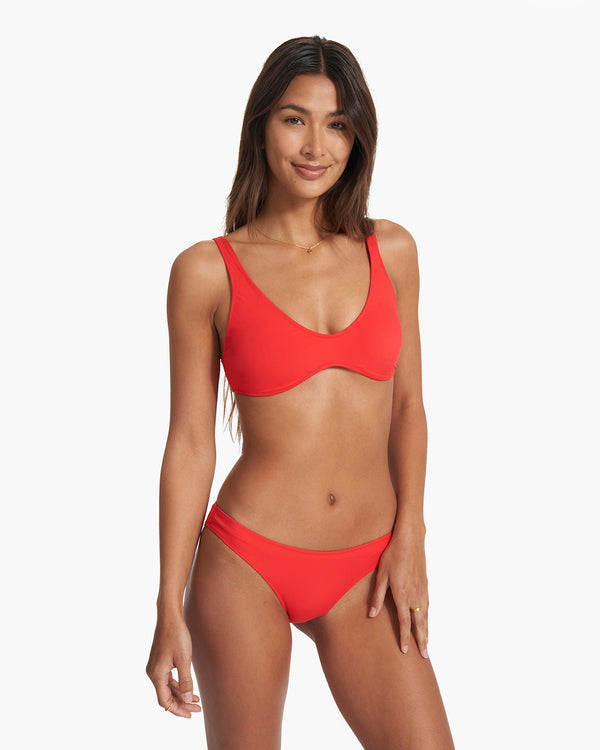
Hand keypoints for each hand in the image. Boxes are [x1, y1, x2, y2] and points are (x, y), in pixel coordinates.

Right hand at [146, 615, 201, 717]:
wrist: (170, 616)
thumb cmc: (177, 635)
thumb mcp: (184, 659)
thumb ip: (186, 681)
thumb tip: (188, 700)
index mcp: (156, 674)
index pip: (165, 701)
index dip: (177, 710)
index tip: (190, 715)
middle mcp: (153, 672)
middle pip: (166, 696)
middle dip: (181, 703)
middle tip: (197, 709)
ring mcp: (155, 667)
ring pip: (167, 688)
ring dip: (181, 695)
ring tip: (196, 700)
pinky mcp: (159, 661)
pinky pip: (168, 679)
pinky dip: (178, 685)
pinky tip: (188, 688)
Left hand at [368, 533, 428, 657]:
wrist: (410, 539)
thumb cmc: (392, 555)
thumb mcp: (381, 575)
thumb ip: (377, 596)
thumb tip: (371, 615)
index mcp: (403, 595)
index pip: (405, 623)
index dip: (405, 638)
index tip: (405, 651)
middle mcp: (415, 595)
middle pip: (419, 623)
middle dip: (421, 640)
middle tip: (425, 656)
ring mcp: (422, 590)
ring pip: (426, 616)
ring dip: (427, 630)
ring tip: (427, 643)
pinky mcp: (425, 583)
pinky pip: (427, 606)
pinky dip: (428, 617)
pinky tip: (427, 620)